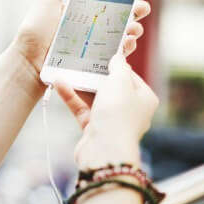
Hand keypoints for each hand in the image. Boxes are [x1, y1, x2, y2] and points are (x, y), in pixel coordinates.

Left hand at [12, 0, 161, 83]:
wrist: (28, 62)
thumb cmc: (34, 31)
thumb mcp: (47, 2)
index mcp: (81, 5)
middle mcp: (90, 21)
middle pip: (123, 11)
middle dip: (139, 7)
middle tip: (143, 8)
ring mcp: (93, 40)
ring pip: (124, 31)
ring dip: (135, 27)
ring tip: (134, 28)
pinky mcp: (94, 58)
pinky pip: (116, 51)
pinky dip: (126, 46)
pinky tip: (128, 43)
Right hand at [55, 53, 158, 168]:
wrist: (104, 149)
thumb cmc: (118, 113)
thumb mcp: (120, 81)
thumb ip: (119, 66)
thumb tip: (118, 58)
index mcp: (144, 98)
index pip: (130, 76)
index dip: (116, 65)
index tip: (101, 54)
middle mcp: (130, 110)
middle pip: (111, 86)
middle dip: (94, 74)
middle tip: (81, 60)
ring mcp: (111, 120)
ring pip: (94, 97)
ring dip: (80, 85)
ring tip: (66, 70)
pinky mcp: (94, 128)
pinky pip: (82, 108)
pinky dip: (72, 97)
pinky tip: (59, 84)